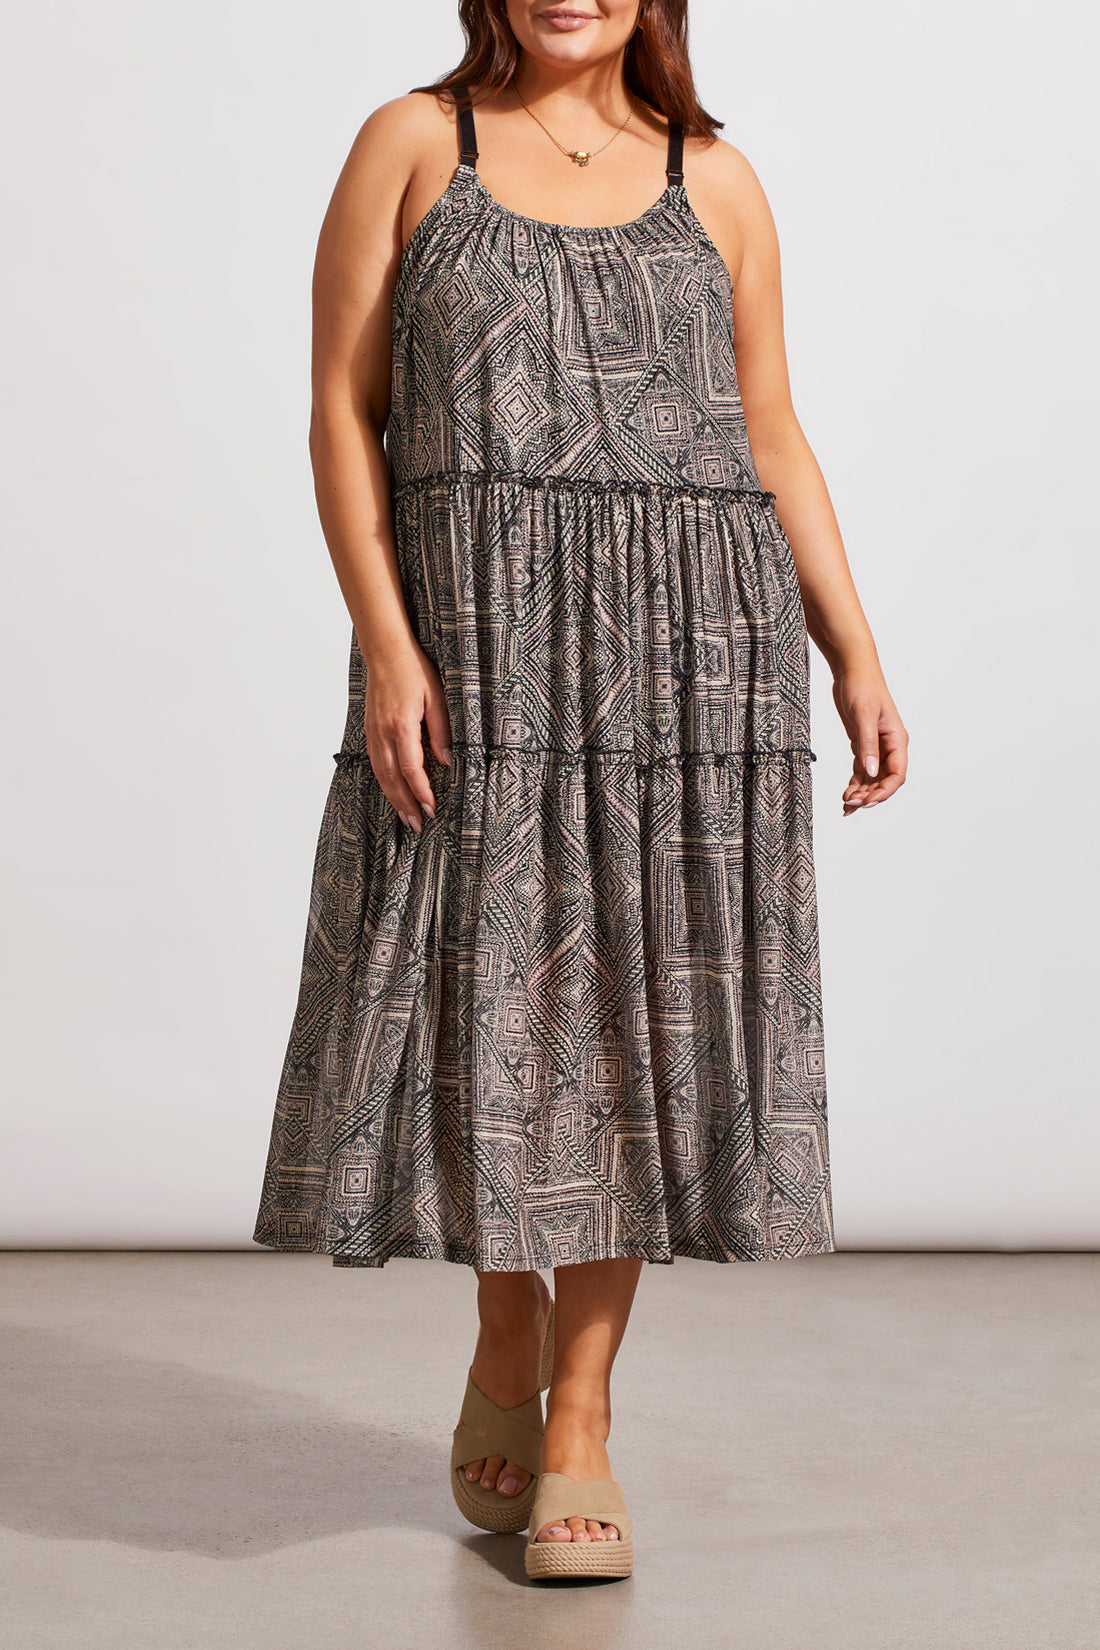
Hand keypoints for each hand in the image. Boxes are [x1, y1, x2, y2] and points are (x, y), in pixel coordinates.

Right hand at [362, 640, 452, 830]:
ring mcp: (373, 732)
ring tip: (405, 817)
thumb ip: (441, 731)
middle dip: (406, 804)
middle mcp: (383, 733)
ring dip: (393, 798)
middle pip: (392, 778)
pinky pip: (375, 763)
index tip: (432, 808)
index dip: (422, 791)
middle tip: (418, 825)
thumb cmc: (414, 670)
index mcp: (402, 725)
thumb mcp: (437, 697)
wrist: (385, 652)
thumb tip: (447, 761)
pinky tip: (392, 792)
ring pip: (380, 774)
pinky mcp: (369, 730)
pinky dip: (384, 782)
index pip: (411, 768)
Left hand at [831, 665, 907, 815]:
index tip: (868, 802)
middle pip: (884, 780)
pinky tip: (846, 794)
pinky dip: (855, 783)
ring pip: (872, 778)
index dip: (884, 791)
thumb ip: (867, 745)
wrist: (852, 670)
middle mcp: (889, 745)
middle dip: (870, 795)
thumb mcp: (863, 716)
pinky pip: (861, 770)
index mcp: (896, 739)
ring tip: (846, 805)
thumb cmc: (862, 687)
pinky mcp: (862, 744)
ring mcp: (876, 746)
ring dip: (861, 793)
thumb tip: (870, 772)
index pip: (897, 774)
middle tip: (851, 805)